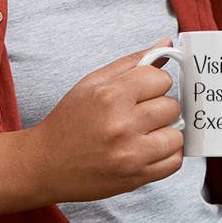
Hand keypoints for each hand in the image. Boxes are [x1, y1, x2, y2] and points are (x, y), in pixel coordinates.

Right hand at [26, 41, 184, 203]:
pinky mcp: (136, 177)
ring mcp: (130, 154)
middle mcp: (122, 124)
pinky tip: (148, 150)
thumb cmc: (68, 122)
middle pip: (172, 106)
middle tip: (140, 115)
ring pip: (176, 135)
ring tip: (144, 134)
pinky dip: (166, 155)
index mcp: (110, 95)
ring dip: (164, 133)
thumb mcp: (92, 83)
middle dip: (159, 108)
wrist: (45, 164)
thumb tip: (167, 44)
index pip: (162, 79)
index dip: (154, 84)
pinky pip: (174, 162)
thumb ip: (132, 62)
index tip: (143, 92)